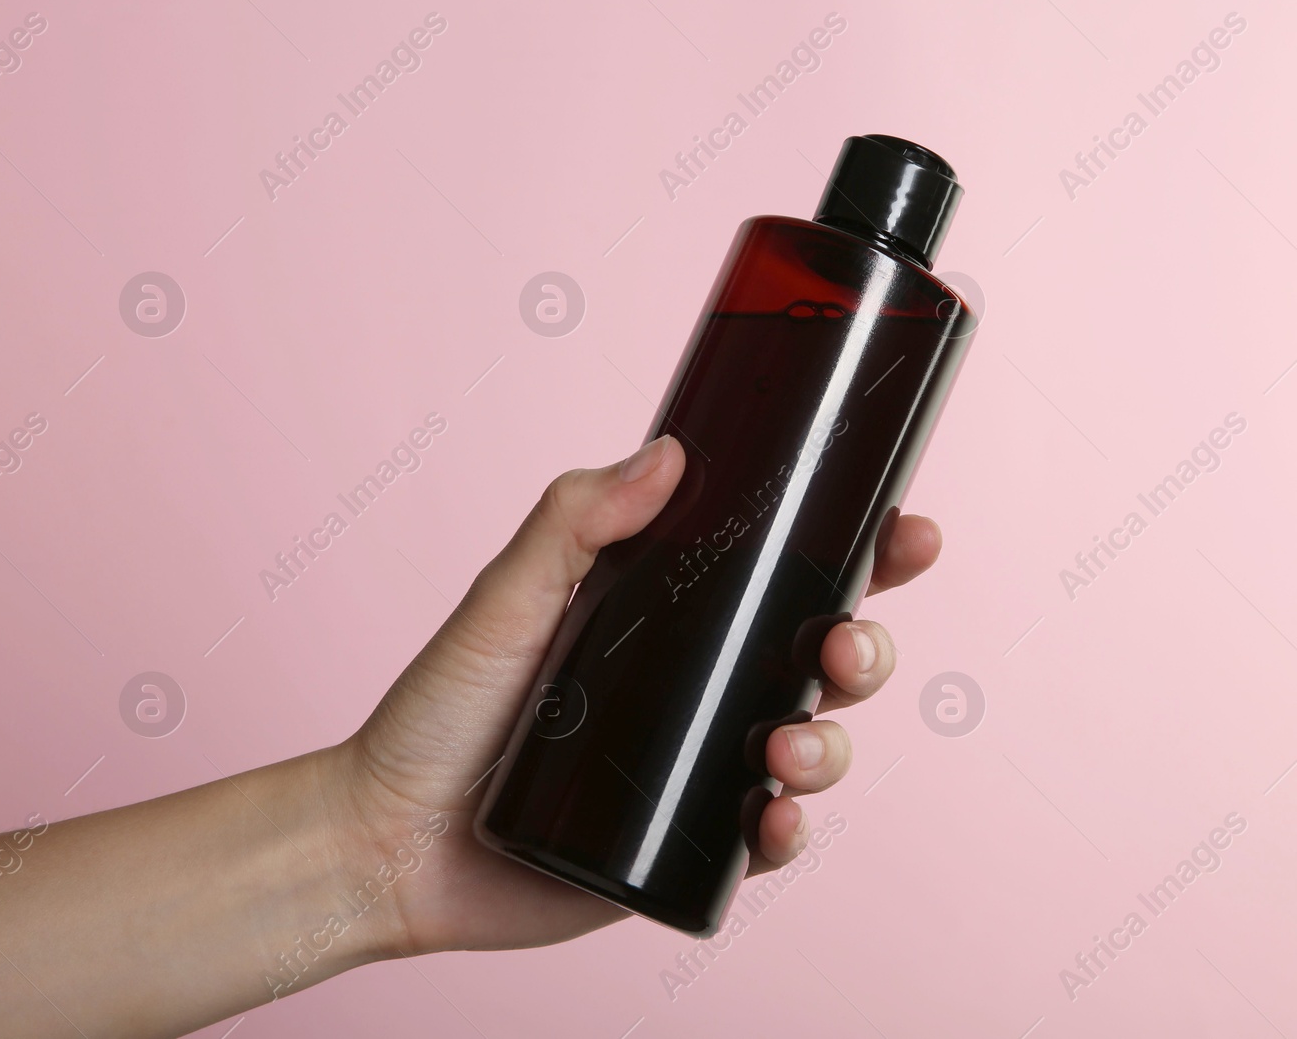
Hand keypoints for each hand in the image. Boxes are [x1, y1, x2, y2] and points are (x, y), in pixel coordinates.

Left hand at [328, 433, 941, 953]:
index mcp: (676, 614)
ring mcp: (698, 765)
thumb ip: (575, 519)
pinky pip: (768, 836)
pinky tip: (772, 818)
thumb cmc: (439, 710)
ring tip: (786, 748)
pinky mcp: (685, 844)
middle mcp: (700, 685)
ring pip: (816, 743)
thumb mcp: (506, 597)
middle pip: (824, 655)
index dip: (865, 553)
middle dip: (865, 646)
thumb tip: (666, 452)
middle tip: (841, 647)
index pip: (790, 572)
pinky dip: (789, 829)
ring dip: (832, 743)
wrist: (387, 840)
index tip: (909, 532)